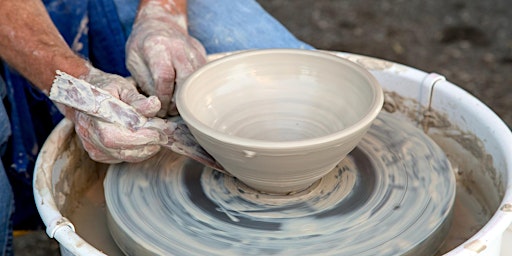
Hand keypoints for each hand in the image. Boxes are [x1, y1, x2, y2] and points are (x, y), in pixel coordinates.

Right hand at [62, 64, 166, 163]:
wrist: (85, 94)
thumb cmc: (106, 88)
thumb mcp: (123, 87)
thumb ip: (138, 98)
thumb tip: (154, 105)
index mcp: (93, 114)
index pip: (116, 135)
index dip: (140, 137)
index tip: (159, 132)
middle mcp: (89, 132)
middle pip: (120, 148)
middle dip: (145, 145)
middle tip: (163, 137)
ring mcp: (91, 145)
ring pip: (122, 156)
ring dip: (143, 150)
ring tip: (157, 140)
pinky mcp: (96, 153)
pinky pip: (119, 158)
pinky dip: (135, 153)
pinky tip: (144, 143)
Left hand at [126, 1, 206, 116]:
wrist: (159, 22)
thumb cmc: (143, 44)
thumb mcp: (133, 61)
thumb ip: (145, 82)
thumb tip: (158, 103)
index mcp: (157, 47)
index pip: (165, 78)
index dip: (164, 98)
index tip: (160, 108)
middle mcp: (178, 47)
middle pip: (186, 81)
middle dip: (179, 101)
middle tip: (170, 110)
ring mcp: (193, 50)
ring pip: (198, 81)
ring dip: (189, 97)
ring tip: (177, 103)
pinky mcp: (202, 54)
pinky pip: (202, 77)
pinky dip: (195, 88)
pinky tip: (184, 92)